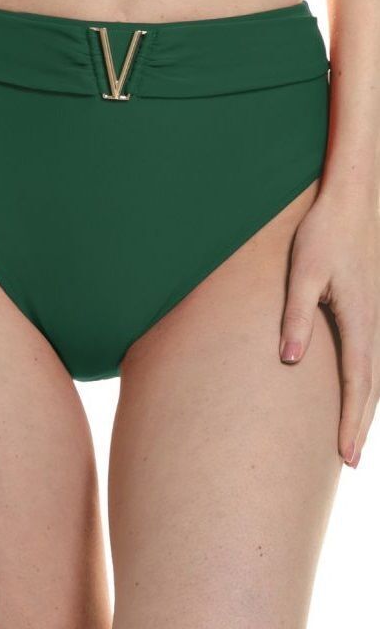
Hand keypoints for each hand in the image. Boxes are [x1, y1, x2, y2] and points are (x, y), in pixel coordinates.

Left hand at [279, 187, 379, 468]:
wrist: (351, 201)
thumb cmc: (323, 235)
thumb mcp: (304, 274)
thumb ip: (297, 316)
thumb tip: (290, 361)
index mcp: (360, 321)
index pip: (357, 384)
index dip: (351, 422)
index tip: (347, 457)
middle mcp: (374, 323)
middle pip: (371, 386)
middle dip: (360, 424)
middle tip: (351, 461)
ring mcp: (375, 315)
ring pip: (374, 372)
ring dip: (363, 404)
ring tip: (352, 433)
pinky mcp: (368, 306)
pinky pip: (370, 354)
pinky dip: (364, 379)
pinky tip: (356, 385)